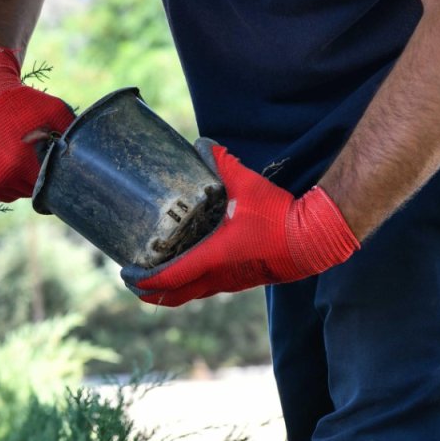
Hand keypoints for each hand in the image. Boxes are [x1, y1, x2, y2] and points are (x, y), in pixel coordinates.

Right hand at [0, 47, 75, 201]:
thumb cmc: (24, 104)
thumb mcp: (56, 112)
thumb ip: (72, 134)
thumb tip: (91, 152)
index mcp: (21, 164)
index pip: (50, 188)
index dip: (59, 179)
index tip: (62, 168)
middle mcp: (2, 177)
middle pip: (34, 191)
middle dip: (41, 177)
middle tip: (41, 157)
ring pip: (18, 193)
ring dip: (25, 181)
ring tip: (25, 156)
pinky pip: (3, 192)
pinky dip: (9, 182)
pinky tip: (11, 162)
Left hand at [122, 140, 359, 306]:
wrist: (315, 241)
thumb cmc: (280, 215)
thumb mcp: (248, 185)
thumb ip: (223, 163)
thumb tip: (202, 144)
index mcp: (213, 257)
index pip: (167, 278)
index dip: (141, 279)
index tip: (124, 273)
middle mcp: (217, 277)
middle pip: (173, 295)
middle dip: (148, 290)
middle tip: (132, 277)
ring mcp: (229, 282)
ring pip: (190, 293)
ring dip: (169, 287)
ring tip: (152, 270)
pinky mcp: (240, 280)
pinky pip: (205, 288)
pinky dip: (189, 282)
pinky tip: (186, 264)